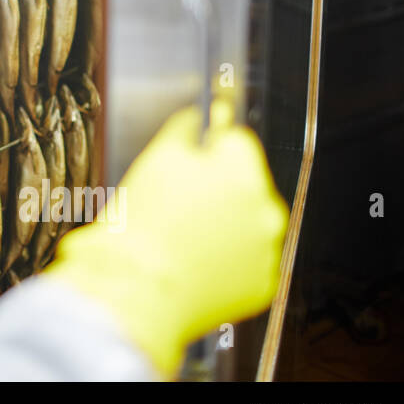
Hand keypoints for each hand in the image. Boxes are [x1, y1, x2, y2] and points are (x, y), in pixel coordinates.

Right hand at [45, 100, 287, 375]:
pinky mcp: (261, 286)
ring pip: (247, 224)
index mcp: (244, 172)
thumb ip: (187, 127)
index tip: (192, 158)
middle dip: (219, 189)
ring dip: (225, 225)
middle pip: (246, 184)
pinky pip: (246, 263)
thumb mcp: (157, 158)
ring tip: (182, 236)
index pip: (237, 140)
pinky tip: (194, 260)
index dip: (209, 148)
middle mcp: (267, 210)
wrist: (137, 288)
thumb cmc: (143, 226)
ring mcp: (267, 252)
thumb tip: (201, 115)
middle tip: (178, 203)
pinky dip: (227, 261)